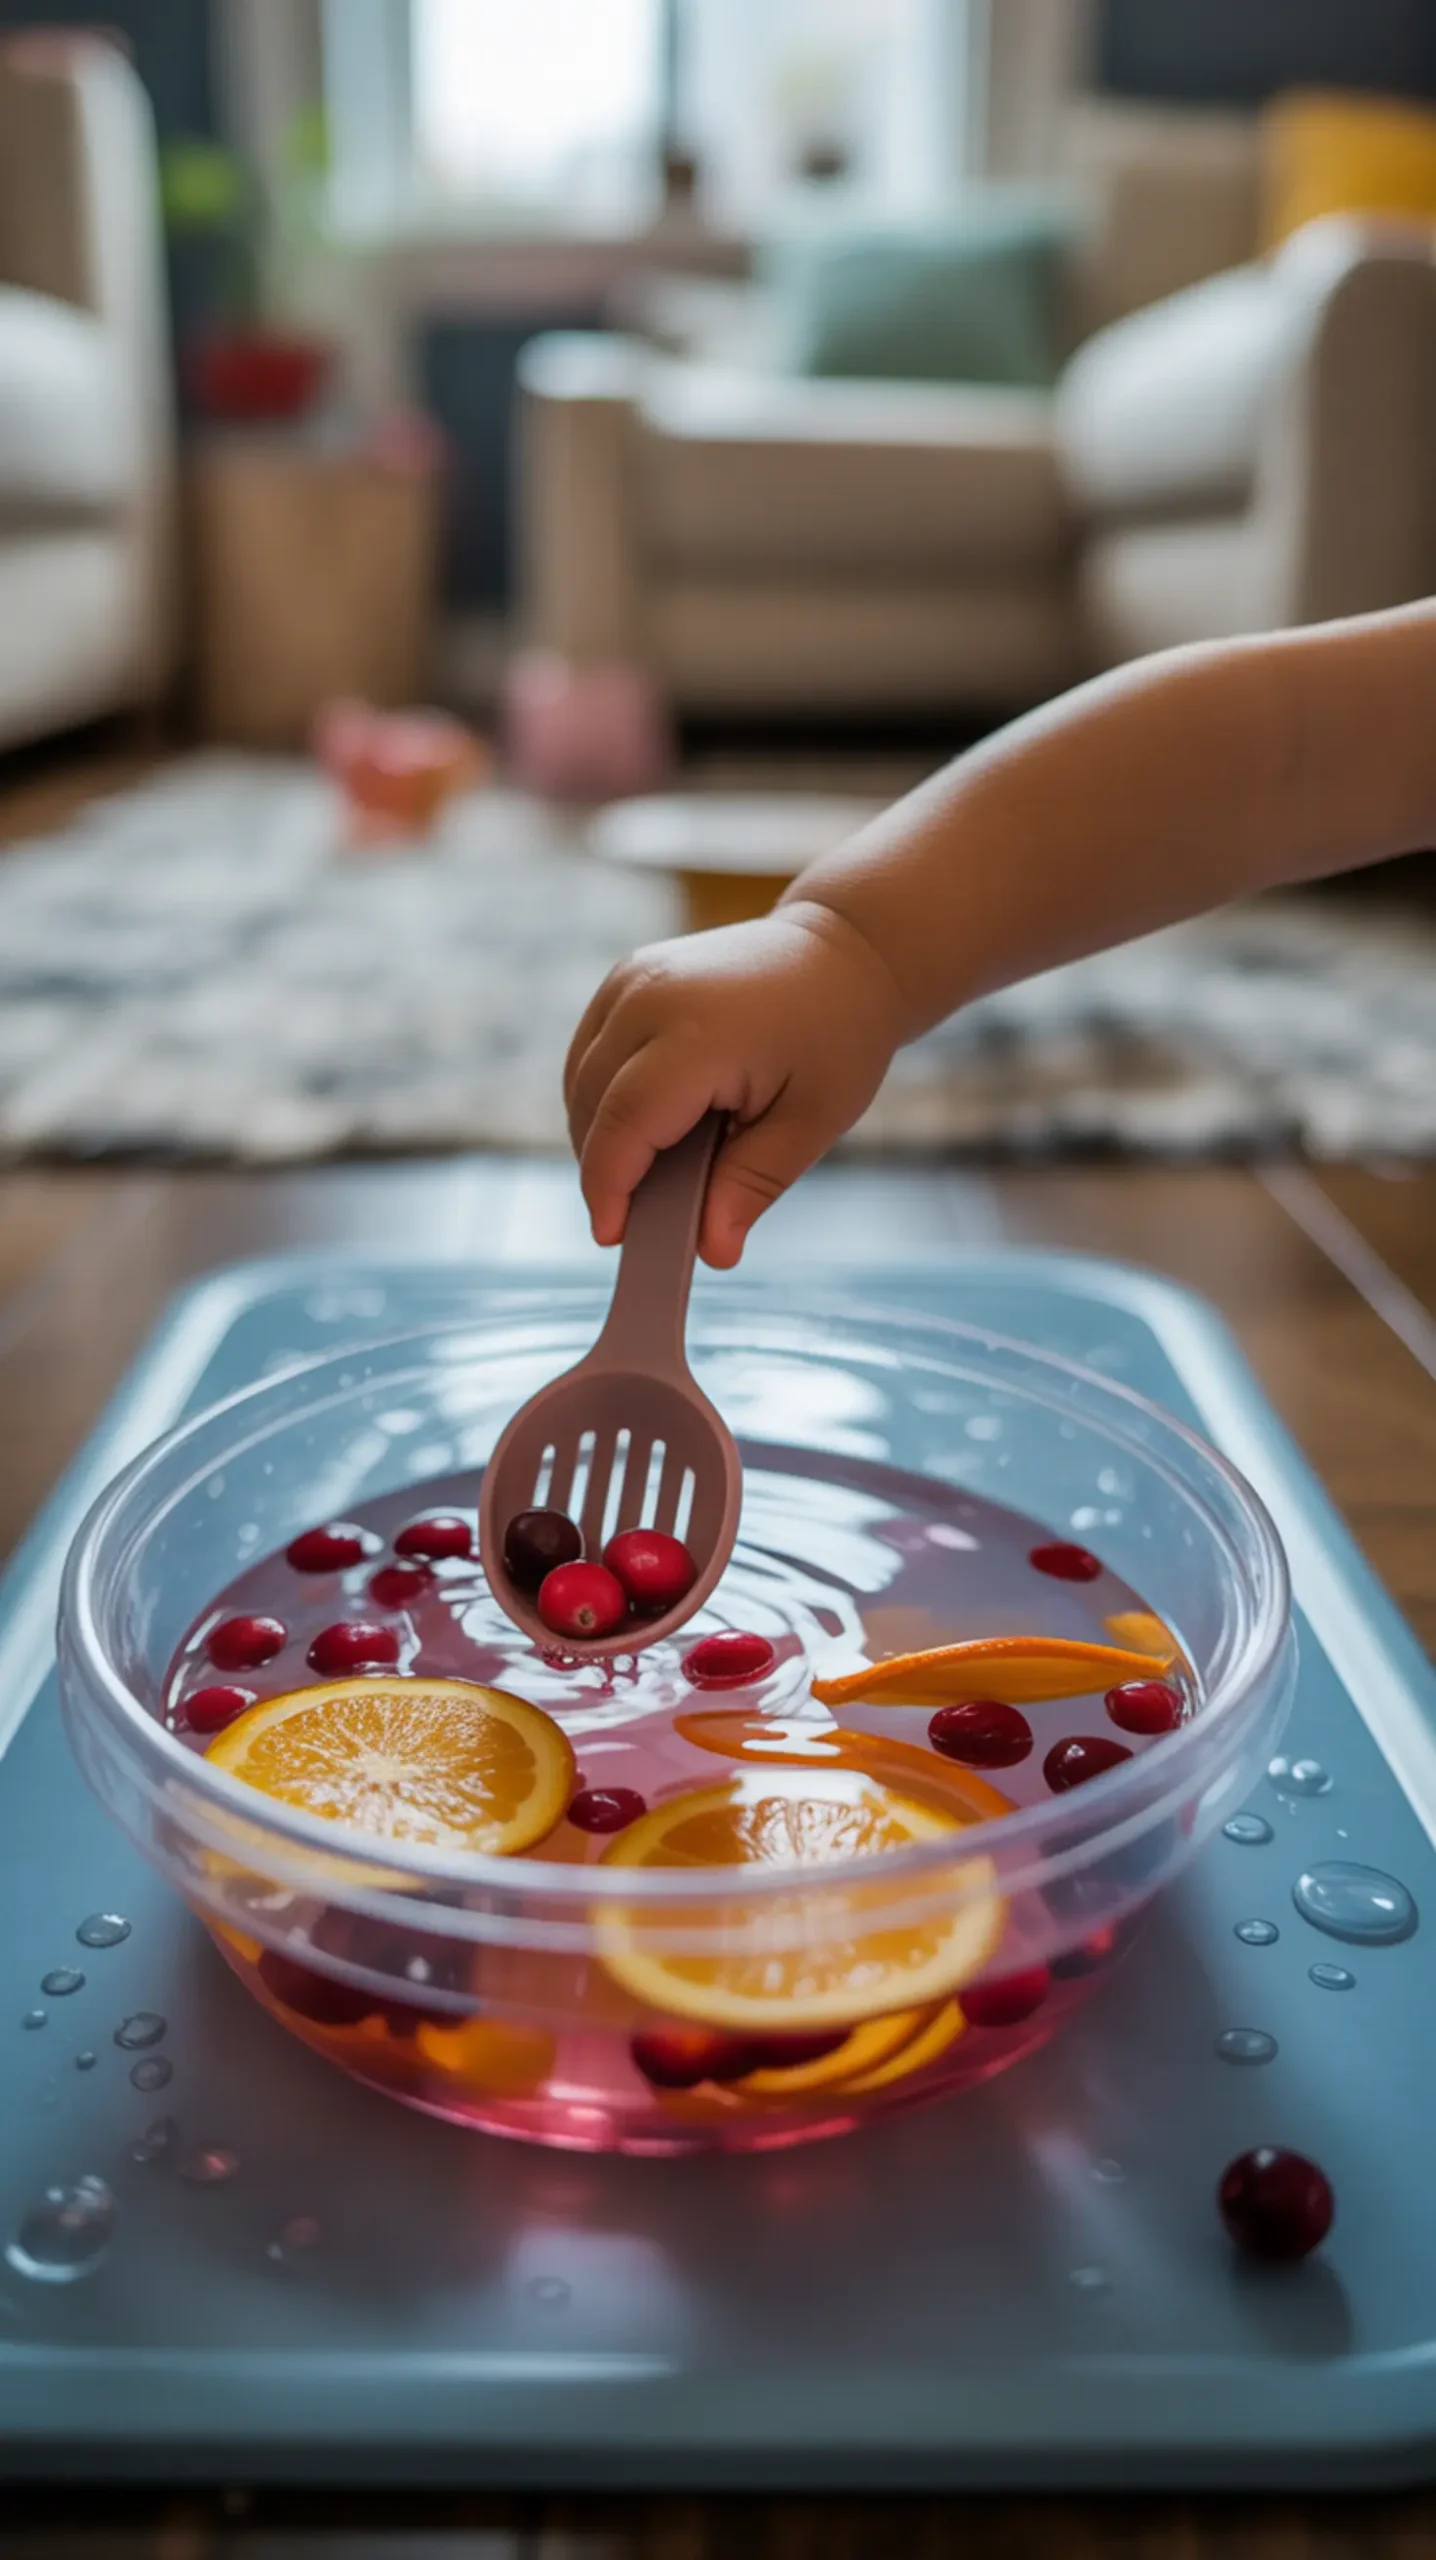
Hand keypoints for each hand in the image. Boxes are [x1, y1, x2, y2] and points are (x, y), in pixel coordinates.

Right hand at [564, 899, 904, 1265]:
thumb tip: (711, 1252)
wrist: (841, 952)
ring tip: (649, 1174)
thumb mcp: (812, 1121)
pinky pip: (588, 1054)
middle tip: (643, 1221)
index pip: (626, 1121)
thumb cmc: (837, 1034)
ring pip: (580, 1081)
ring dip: (600, 1136)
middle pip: (593, 1105)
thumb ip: (752, 1184)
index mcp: (700, 1032)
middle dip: (606, 1169)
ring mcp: (631, 980)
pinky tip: (645, 1129)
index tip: (613, 1237)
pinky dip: (602, 1100)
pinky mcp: (624, 979)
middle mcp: (650, 997)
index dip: (609, 1186)